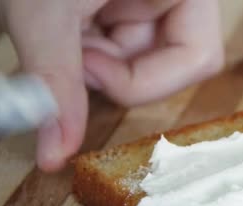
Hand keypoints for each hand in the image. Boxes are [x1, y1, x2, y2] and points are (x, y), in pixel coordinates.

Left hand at [0, 0, 223, 171]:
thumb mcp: (44, 14)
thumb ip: (57, 86)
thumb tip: (59, 154)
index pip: (198, 56)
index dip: (144, 79)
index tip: (87, 68)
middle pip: (169, 63)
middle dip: (111, 68)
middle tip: (69, 52)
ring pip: (139, 59)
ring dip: (92, 59)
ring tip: (56, 25)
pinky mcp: (126, 4)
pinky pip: (120, 46)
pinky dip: (85, 48)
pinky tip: (62, 23)